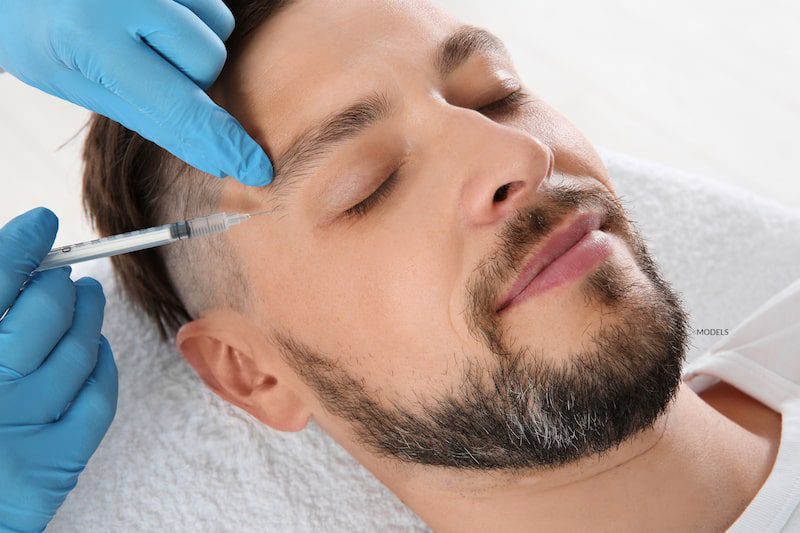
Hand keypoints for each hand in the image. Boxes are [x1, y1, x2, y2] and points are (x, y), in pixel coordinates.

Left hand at [0, 0, 272, 185]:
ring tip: (147, 31)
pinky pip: (212, 3)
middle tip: (145, 64)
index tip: (257, 169)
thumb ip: (149, 118)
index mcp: (87, 35)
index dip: (222, 142)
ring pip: (220, 27)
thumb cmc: (40, 31)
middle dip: (193, 76)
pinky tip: (155, 10)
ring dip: (195, 42)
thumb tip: (218, 160)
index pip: (176, 105)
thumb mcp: (76, 82)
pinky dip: (195, 14)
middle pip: (208, 60)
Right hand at [0, 208, 117, 532]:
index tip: (42, 223)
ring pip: (79, 350)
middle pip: (44, 313)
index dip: (21, 248)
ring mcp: (23, 426)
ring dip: (89, 317)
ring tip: (87, 298)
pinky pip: (98, 397)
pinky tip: (96, 348)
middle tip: (65, 274)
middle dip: (60, 285)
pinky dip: (102, 364)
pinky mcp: (55, 462)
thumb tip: (19, 270)